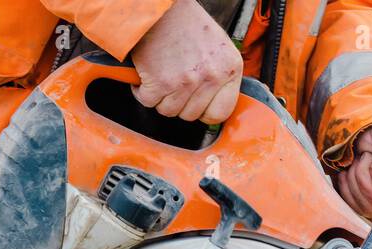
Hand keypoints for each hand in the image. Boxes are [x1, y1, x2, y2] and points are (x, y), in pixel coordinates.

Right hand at [131, 0, 242, 124]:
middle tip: (173, 86)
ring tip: (160, 78)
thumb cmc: (186, 21)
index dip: (205, 112)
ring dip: (161, 98)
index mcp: (230, 69)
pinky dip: (142, 92)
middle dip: (179, 103)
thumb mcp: (218, 46)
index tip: (196, 106)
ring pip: (170, 110)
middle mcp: (211, 76)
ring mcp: (186, 81)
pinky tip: (145, 77)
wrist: (159, 5)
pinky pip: (149, 101)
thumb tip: (215, 102)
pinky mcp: (160, 81)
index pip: (222, 112)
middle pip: (192, 114)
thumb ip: (220, 74)